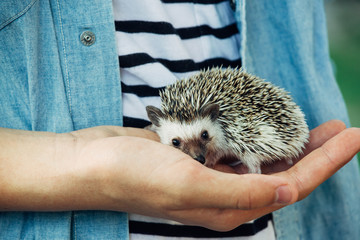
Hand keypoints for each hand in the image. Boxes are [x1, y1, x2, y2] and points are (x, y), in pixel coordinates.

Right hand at [73, 120, 359, 230]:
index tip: (352, 136)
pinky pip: (235, 145)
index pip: (290, 185)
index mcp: (228, 209)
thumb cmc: (135, 177)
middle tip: (339, 127)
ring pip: (259, 158)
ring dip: (286, 141)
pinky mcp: (195, 154)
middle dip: (314, 152)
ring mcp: (209, 173)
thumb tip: (288, 192)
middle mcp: (224, 193)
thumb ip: (240, 193)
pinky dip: (254, 134)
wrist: (92, 163)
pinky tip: (264, 123)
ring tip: (311, 123)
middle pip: (281, 172)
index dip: (325, 162)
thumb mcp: (189, 187)